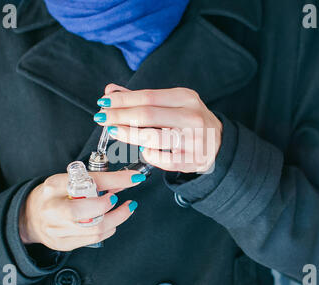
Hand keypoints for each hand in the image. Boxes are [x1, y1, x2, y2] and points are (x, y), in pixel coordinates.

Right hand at [19, 170, 142, 250]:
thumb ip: (94, 181)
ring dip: (117, 218)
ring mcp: (57, 230)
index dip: (115, 180)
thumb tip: (123, 180)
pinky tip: (111, 220)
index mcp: (53, 187)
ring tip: (125, 208)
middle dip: (108, 205)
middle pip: (87, 211)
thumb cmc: (50, 196)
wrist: (28, 218)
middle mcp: (53, 209)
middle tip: (117, 198)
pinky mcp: (64, 244)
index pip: (88, 181)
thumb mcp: (66, 180)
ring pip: (95, 229)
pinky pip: (93, 239)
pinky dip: (108, 228)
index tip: (134, 178)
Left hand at [95, 84, 222, 172]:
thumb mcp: (171, 104)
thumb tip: (110, 91)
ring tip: (112, 131)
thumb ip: (141, 99)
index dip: (123, 99)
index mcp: (186, 98)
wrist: (217, 143)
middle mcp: (192, 117)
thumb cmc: (187, 121)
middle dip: (119, 116)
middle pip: (148, 115)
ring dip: (128, 135)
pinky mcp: (193, 160)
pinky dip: (149, 155)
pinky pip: (164, 160)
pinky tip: (142, 150)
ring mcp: (194, 140)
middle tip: (101, 117)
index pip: (148, 96)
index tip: (103, 102)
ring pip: (153, 137)